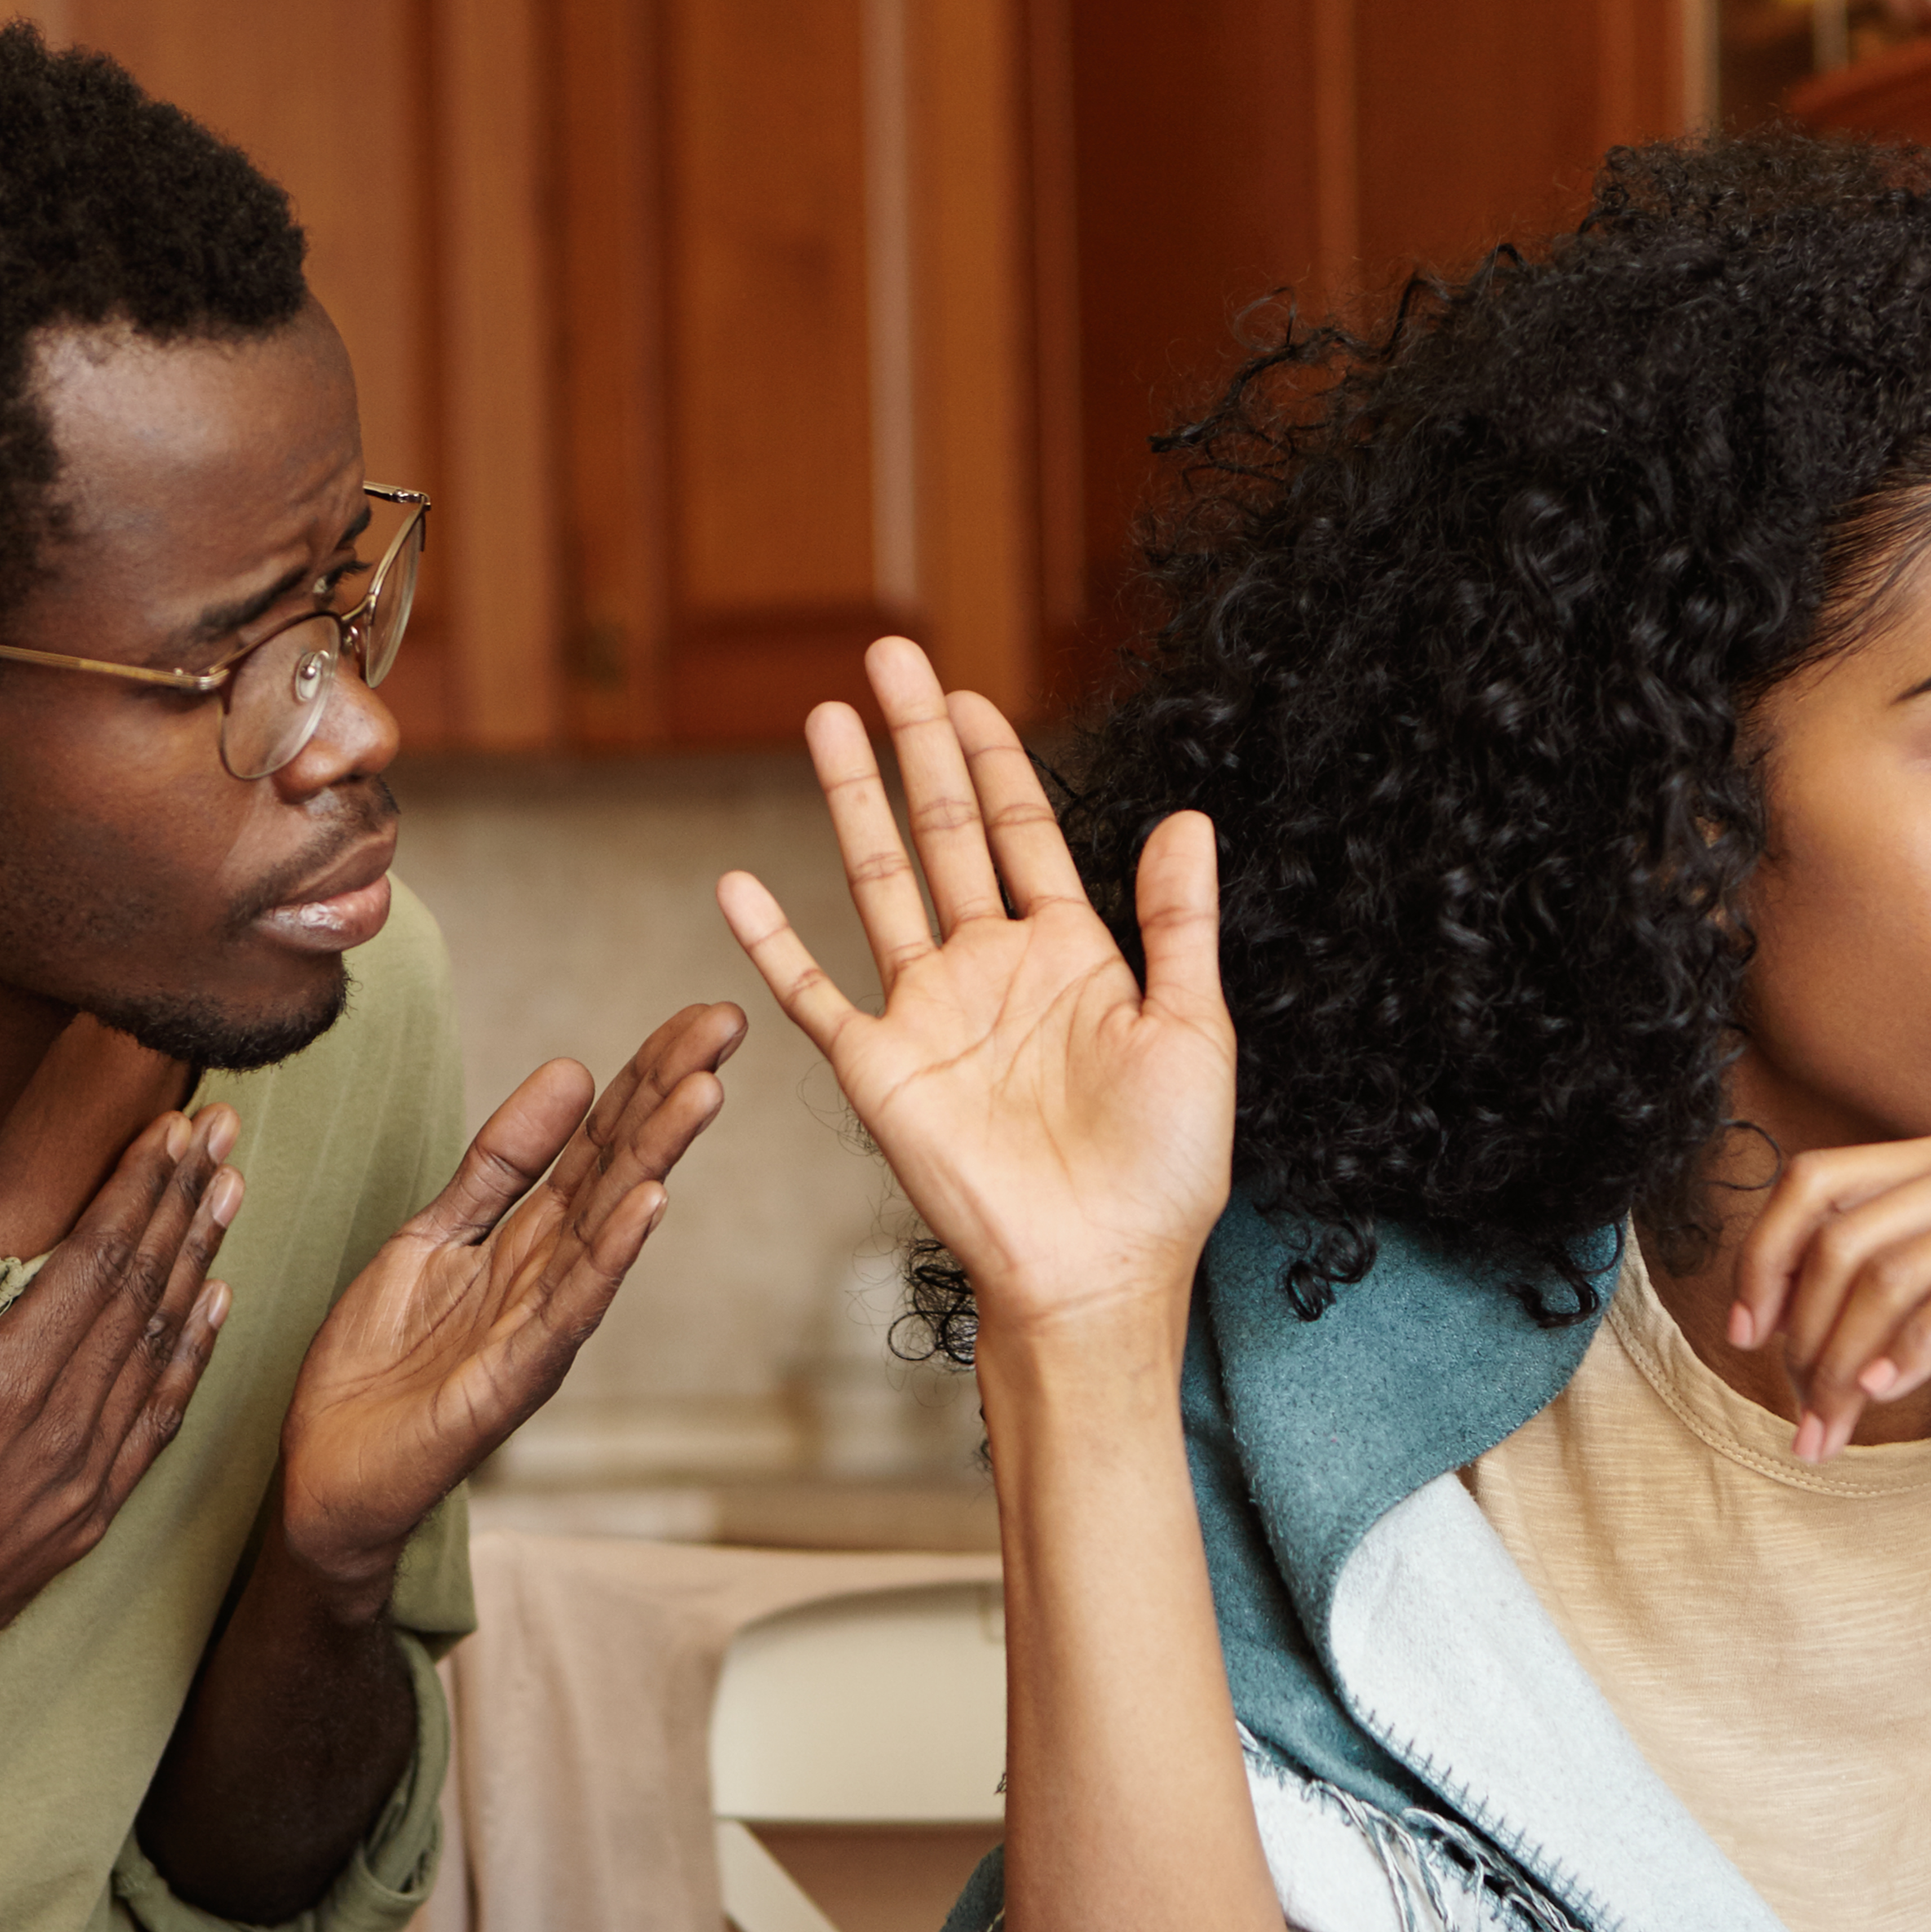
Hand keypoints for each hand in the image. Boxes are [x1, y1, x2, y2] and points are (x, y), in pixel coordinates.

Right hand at [0, 1108, 244, 1776]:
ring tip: (230, 1198)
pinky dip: (189, 1360)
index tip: (173, 1130)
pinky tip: (211, 1315)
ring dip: (199, 1267)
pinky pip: (158, 1424)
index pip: (93, 1264)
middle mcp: (62, 1431)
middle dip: (182, 1205)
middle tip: (223, 1136)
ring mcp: (83, 1480)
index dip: (137, 1190)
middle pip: (141, 1293)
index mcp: (3, 1389)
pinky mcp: (85, 1520)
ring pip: (161, 1350)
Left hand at [271, 1001, 745, 1600]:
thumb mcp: (431, 1235)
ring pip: (607, 1227)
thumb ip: (499, 1162)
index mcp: (531, 1239)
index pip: (600, 1140)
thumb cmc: (383, 1366)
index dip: (646, 1074)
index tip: (700, 1015)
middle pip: (618, 1167)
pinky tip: (648, 1203)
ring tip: (703, 1090)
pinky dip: (610, 1253)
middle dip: (671, 1093)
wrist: (327, 1473)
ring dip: (657, 1157)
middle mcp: (550, 1276)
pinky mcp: (512, 1378)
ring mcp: (539, 1326)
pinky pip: (569, 1307)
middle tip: (726, 1022)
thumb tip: (571, 1070)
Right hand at [717, 636, 1233, 1337]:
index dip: (996, 760)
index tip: (968, 692)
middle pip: (943, 830)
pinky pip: (813, 993)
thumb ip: (1180, 922)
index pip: (1023, 830)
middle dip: (916, 743)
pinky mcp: (878, 1070)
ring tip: (824, 719)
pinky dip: (772, 941)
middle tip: (890, 657)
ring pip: (879, 882)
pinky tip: (736, 882)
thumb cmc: (1162, 1172)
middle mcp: (991, 970)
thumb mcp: (1194, 1031)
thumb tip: (1190, 815)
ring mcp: (929, 1014)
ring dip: (852, 802)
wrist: (1097, 1273)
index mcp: (1071, 955)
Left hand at [1728, 1125, 1930, 1459]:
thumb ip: (1899, 1298)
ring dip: (1846, 1361)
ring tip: (1834, 1426)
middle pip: (1845, 1235)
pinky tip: (1887, 1392)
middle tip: (1801, 1413)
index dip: (1764, 1255)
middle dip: (1803, 1334)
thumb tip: (1794, 1334)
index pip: (1820, 1181)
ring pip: (1897, 1268)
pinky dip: (1913, 1346)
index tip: (1746, 1332)